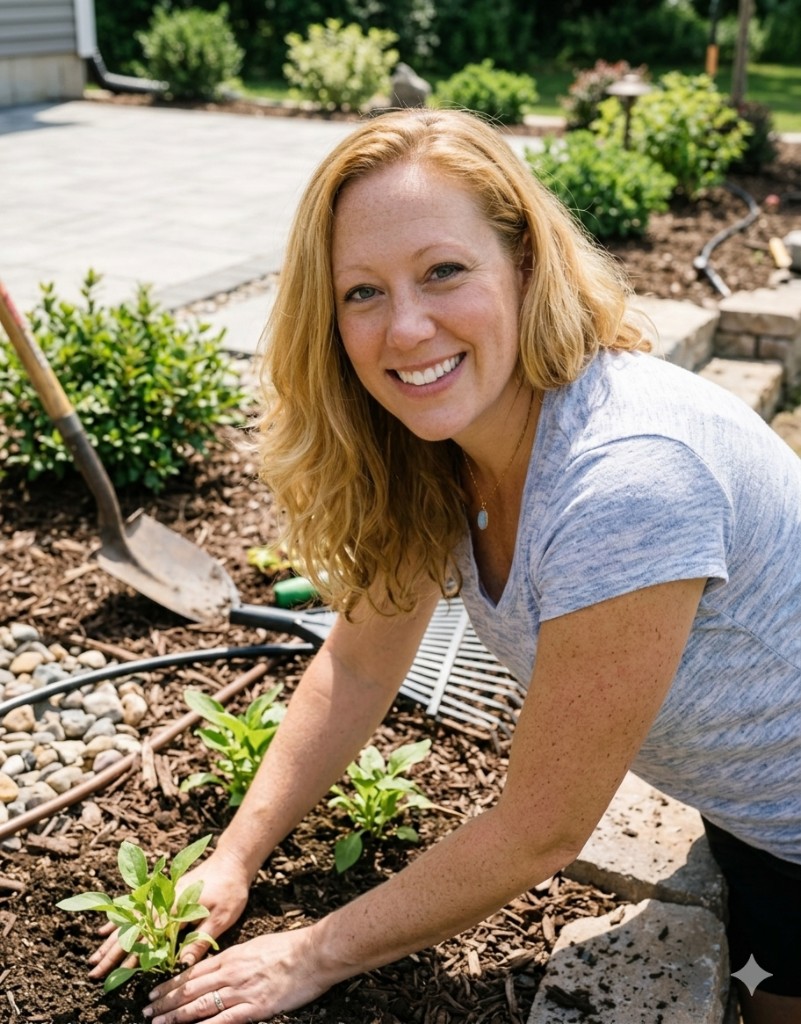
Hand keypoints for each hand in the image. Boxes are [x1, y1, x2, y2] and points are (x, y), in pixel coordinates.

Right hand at [88, 846, 252, 980]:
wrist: (232, 860)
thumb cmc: (230, 889)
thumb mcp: (221, 918)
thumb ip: (199, 941)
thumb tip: (181, 967)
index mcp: (174, 910)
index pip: (147, 940)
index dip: (129, 959)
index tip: (112, 976)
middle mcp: (162, 903)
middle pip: (131, 931)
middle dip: (111, 954)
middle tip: (93, 973)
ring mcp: (159, 897)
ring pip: (129, 922)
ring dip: (110, 940)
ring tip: (93, 958)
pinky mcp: (162, 894)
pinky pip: (135, 908)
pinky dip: (119, 920)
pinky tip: (104, 929)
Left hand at [143, 926, 333, 1023]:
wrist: (312, 953)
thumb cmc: (290, 948)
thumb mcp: (257, 946)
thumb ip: (237, 958)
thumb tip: (221, 967)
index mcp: (232, 956)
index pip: (193, 971)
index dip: (172, 982)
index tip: (156, 991)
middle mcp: (230, 973)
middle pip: (191, 988)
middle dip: (166, 1001)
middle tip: (146, 1010)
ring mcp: (240, 991)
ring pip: (199, 1004)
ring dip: (176, 1015)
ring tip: (157, 1022)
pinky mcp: (253, 1008)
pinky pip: (222, 1020)